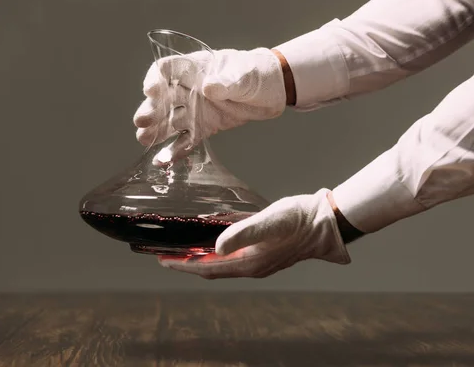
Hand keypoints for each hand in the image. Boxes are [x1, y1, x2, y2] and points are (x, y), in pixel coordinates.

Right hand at [133, 48, 286, 162]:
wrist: (272, 91)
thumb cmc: (256, 73)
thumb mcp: (244, 74)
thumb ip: (228, 81)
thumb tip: (209, 88)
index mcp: (195, 68)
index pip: (168, 69)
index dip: (156, 79)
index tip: (150, 90)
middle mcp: (189, 89)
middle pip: (163, 98)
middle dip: (152, 109)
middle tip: (141, 121)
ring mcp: (195, 109)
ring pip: (170, 120)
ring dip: (157, 130)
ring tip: (144, 139)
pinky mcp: (204, 127)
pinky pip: (186, 139)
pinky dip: (174, 151)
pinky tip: (161, 161)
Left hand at [158, 189, 350, 278]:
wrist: (326, 222)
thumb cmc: (298, 219)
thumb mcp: (268, 222)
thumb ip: (242, 233)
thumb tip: (216, 247)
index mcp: (249, 263)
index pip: (207, 268)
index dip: (183, 265)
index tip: (163, 260)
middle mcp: (252, 267)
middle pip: (211, 270)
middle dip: (188, 264)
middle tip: (167, 256)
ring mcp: (259, 262)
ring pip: (222, 266)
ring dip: (201, 260)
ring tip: (184, 251)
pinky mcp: (265, 254)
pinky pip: (233, 260)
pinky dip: (217, 255)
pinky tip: (213, 244)